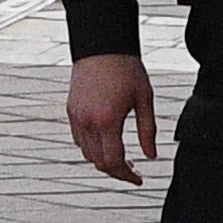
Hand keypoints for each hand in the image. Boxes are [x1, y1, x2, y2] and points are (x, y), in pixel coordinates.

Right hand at [67, 51, 159, 183]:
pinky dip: (91, 147)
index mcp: (107, 121)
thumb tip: (151, 155)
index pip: (114, 161)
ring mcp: (76, 116)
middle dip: (116, 171)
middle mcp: (88, 122)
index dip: (127, 175)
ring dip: (103, 160)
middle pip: (98, 162)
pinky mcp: (71, 110)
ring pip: (86, 153)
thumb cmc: (126, 68)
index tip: (139, 178)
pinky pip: (78, 139)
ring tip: (121, 157)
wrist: (102, 44)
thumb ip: (148, 130)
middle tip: (133, 170)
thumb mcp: (144, 99)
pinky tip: (106, 142)